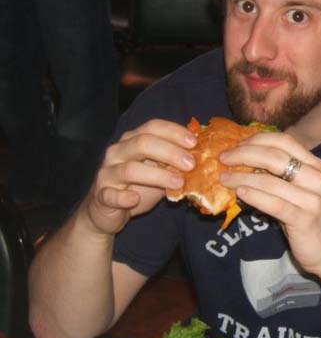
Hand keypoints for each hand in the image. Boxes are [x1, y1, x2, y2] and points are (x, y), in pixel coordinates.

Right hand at [80, 119, 196, 236]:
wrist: (109, 210)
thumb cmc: (138, 186)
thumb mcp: (160, 171)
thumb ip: (175, 162)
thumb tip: (203, 154)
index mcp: (132, 140)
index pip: (153, 127)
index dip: (174, 132)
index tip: (194, 142)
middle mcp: (118, 152)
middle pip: (143, 143)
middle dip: (170, 152)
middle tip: (191, 164)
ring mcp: (107, 173)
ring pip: (130, 169)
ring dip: (158, 175)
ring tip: (179, 182)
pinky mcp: (101, 196)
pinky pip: (110, 195)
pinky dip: (123, 197)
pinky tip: (134, 198)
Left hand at [219, 132, 320, 276]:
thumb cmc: (315, 219)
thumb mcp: (305, 190)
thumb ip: (285, 175)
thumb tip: (248, 162)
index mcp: (316, 166)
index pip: (284, 141)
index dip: (257, 140)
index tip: (236, 145)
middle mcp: (316, 178)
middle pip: (274, 156)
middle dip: (244, 154)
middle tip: (224, 159)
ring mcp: (312, 199)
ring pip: (270, 180)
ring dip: (242, 177)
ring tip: (224, 179)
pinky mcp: (304, 219)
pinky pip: (274, 204)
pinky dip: (255, 195)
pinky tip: (240, 193)